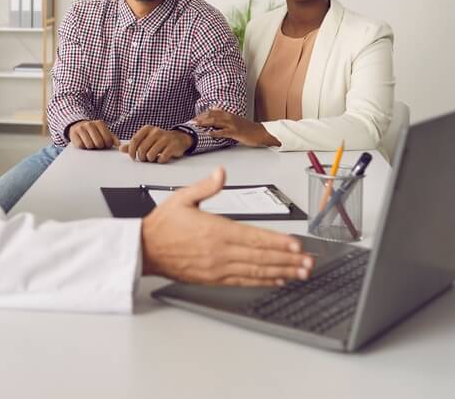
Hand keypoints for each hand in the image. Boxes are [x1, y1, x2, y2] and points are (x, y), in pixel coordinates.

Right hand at [68, 120, 119, 149]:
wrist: (77, 126)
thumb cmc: (93, 131)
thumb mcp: (103, 132)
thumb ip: (112, 138)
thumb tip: (118, 145)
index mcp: (99, 123)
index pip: (107, 139)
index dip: (108, 144)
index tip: (106, 144)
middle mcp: (90, 124)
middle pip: (99, 143)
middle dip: (99, 146)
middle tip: (97, 144)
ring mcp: (81, 129)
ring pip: (90, 145)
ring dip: (91, 147)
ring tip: (90, 143)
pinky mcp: (74, 135)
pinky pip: (81, 146)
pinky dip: (83, 147)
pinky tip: (83, 142)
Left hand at [120, 125, 192, 162]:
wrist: (179, 138)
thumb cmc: (159, 140)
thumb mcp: (146, 139)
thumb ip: (134, 144)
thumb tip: (121, 149)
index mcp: (147, 129)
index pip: (134, 140)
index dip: (131, 151)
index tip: (132, 157)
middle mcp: (156, 132)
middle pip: (142, 149)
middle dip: (141, 157)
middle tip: (144, 159)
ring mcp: (165, 138)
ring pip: (150, 155)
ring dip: (150, 160)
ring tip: (153, 158)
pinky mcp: (173, 146)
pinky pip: (162, 158)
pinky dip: (160, 161)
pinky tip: (161, 158)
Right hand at [141, 167, 312, 285]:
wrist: (144, 249)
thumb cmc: (163, 224)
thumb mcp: (182, 198)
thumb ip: (206, 186)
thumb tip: (222, 173)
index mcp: (215, 229)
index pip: (254, 236)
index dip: (277, 242)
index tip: (296, 244)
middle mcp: (219, 251)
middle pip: (260, 256)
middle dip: (288, 259)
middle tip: (309, 261)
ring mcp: (217, 267)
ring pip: (256, 271)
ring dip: (281, 271)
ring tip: (300, 272)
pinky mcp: (213, 278)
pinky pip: (243, 281)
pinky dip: (262, 281)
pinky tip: (277, 279)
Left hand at [193, 109, 280, 146]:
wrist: (260, 133)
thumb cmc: (247, 128)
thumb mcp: (234, 119)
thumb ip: (223, 115)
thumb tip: (213, 109)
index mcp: (228, 114)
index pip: (212, 112)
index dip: (202, 115)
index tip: (194, 118)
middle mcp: (229, 117)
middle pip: (212, 115)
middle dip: (200, 118)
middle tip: (191, 122)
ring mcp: (232, 124)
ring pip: (216, 121)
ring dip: (205, 123)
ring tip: (197, 125)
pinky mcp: (235, 132)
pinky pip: (223, 132)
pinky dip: (215, 132)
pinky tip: (209, 133)